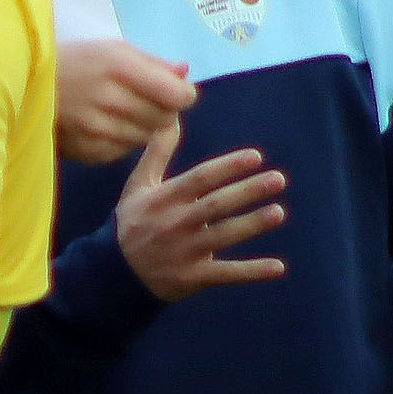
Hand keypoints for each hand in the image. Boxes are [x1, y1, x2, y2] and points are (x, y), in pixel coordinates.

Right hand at [58, 40, 196, 164]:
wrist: (23, 84)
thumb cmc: (76, 61)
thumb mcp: (114, 49)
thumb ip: (154, 63)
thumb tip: (186, 73)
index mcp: (121, 68)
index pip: (178, 95)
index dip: (181, 94)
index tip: (171, 91)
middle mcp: (111, 100)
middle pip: (165, 119)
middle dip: (162, 110)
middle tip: (143, 99)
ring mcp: (99, 130)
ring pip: (146, 137)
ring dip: (142, 126)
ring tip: (120, 110)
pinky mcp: (89, 151)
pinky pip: (124, 151)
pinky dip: (121, 140)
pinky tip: (104, 124)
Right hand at [116, 122, 286, 300]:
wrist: (114, 274)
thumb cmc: (131, 222)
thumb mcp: (138, 185)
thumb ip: (157, 151)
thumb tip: (171, 116)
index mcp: (165, 198)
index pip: (200, 178)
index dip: (228, 166)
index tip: (255, 157)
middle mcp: (176, 223)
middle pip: (216, 204)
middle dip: (248, 191)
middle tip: (278, 179)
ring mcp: (185, 252)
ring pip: (224, 236)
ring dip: (252, 224)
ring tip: (278, 212)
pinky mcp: (193, 278)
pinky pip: (226, 273)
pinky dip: (252, 272)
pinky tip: (278, 268)